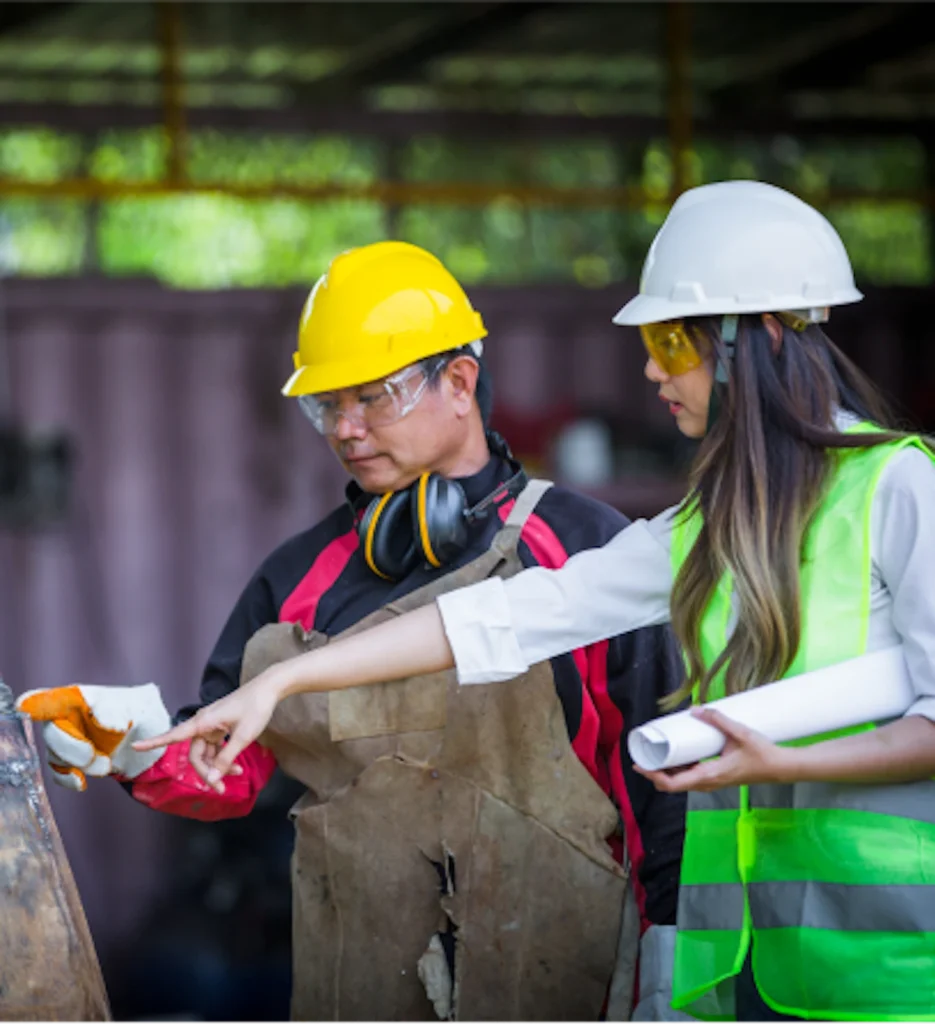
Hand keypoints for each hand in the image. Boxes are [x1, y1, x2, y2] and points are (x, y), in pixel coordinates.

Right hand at [16, 683, 171, 790]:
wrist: (151, 738)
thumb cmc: (144, 713)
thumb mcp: (141, 708)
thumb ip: (122, 713)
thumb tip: (107, 725)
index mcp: (82, 697)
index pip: (54, 698)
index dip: (38, 703)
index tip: (26, 706)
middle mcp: (69, 716)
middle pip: (52, 731)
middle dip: (71, 748)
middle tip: (94, 757)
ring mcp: (68, 738)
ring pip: (56, 754)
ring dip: (78, 764)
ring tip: (106, 766)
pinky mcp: (71, 759)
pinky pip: (59, 771)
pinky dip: (69, 779)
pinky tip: (81, 782)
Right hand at [133, 672, 281, 792]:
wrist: (269, 688)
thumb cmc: (256, 708)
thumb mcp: (243, 737)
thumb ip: (226, 758)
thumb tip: (210, 778)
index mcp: (203, 722)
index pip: (173, 735)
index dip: (154, 743)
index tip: (135, 746)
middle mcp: (203, 722)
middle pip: (196, 753)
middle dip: (206, 772)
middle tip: (221, 788)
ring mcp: (212, 724)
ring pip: (206, 752)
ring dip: (218, 766)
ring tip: (236, 775)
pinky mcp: (220, 725)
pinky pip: (215, 746)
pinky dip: (223, 757)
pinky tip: (236, 767)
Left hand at [634, 707, 796, 792]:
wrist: (781, 768)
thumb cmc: (762, 754)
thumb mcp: (739, 733)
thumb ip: (718, 720)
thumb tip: (697, 709)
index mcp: (709, 775)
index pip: (673, 783)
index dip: (653, 776)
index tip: (640, 766)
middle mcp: (708, 783)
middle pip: (673, 785)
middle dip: (655, 773)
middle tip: (643, 758)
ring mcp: (713, 782)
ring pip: (682, 782)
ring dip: (667, 772)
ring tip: (656, 755)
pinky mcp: (718, 778)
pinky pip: (692, 777)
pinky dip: (680, 769)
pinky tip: (678, 756)